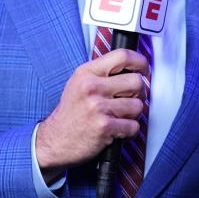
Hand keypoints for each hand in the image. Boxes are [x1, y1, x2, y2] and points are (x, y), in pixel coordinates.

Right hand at [35, 49, 149, 181]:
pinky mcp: (104, 127)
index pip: (122, 56)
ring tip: (119, 116)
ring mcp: (98, 107)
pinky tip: (117, 129)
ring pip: (138, 105)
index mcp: (87, 73)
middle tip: (130, 99)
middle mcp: (92, 87)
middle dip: (138, 93)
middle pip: (136, 81)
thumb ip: (103, 73)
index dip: (140, 62)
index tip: (144, 69)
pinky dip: (129, 130)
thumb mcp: (79, 84)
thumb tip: (133, 68)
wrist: (54, 141)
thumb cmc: (71, 113)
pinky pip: (133, 126)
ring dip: (133, 114)